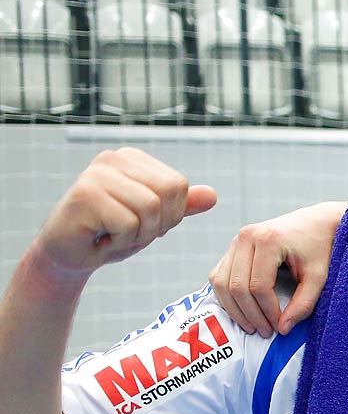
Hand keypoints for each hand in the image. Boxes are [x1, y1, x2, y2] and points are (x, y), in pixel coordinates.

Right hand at [37, 149, 216, 280]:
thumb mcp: (154, 220)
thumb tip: (212, 195)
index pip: (179, 186)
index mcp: (132, 159)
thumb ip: (181, 206)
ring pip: (151, 209)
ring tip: (114, 234)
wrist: (69, 254)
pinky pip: (129, 224)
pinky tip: (100, 238)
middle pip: (169, 194)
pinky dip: (120, 242)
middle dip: (157, 225)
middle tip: (129, 231)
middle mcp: (114, 158)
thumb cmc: (109, 233)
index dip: (170, 215)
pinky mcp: (85, 194)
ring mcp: (98, 174)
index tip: (141, 222)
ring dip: (138, 235)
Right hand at [208, 202, 345, 335]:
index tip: (279, 327)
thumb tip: (283, 329)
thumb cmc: (321, 247)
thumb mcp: (319, 276)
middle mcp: (246, 237)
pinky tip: (243, 310)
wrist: (317, 222)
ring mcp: (236, 240)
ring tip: (253, 326)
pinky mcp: (233, 247)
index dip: (267, 311)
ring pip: (221, 283)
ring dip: (235, 309)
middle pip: (236, 286)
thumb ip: (304, 303)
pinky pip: (219, 276)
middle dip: (250, 314)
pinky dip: (227, 297)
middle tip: (265, 331)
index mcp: (268, 239)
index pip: (258, 286)